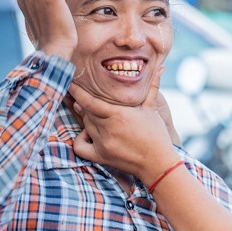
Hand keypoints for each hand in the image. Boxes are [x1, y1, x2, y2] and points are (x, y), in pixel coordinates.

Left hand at [71, 65, 176, 182]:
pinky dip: (80, 139)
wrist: (158, 163)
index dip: (78, 92)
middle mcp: (107, 128)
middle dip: (86, 106)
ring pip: (85, 126)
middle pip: (86, 112)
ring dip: (88, 120)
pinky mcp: (101, 156)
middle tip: (88, 99)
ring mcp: (102, 143)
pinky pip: (80, 147)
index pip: (90, 101)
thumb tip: (161, 66)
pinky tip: (88, 135)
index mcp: (118, 114)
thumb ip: (152, 87)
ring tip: (99, 117)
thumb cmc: (156, 135)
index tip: (71, 84)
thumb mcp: (152, 109)